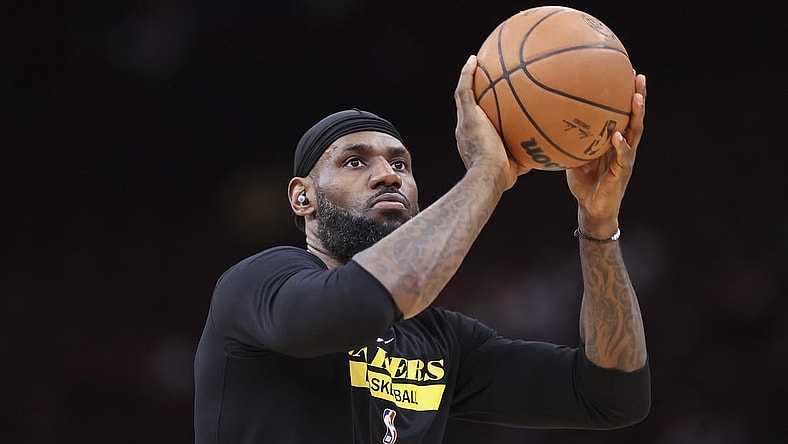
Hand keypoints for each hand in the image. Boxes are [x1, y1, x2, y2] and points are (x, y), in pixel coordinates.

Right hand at [454, 55, 529, 192]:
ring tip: (475, 62)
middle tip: (482, 79)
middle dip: (474, 92)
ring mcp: (464, 122)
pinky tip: (474, 60)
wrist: (489, 176)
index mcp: (474, 140)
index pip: (476, 121)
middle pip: (467, 106)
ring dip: (467, 77)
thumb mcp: (519, 165)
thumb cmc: (503, 177)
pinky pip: (465, 90)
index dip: (481, 111)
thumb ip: (529, 155)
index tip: (489, 103)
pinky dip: (468, 74)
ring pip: (463, 95)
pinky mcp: (467, 116)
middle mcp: (464, 129)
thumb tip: (547, 153)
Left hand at [566, 72, 646, 236]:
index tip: (625, 73)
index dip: (625, 95)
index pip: (623, 113)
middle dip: (638, 96)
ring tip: (636, 97)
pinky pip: (623, 156)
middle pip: (635, 117)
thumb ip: (569, 141)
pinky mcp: (623, 173)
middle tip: (638, 77)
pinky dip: (620, 145)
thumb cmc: (583, 183)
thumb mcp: (573, 157)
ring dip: (637, 115)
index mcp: (614, 140)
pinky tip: (617, 135)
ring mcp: (625, 158)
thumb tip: (549, 122)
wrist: (590, 208)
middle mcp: (624, 146)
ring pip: (635, 133)